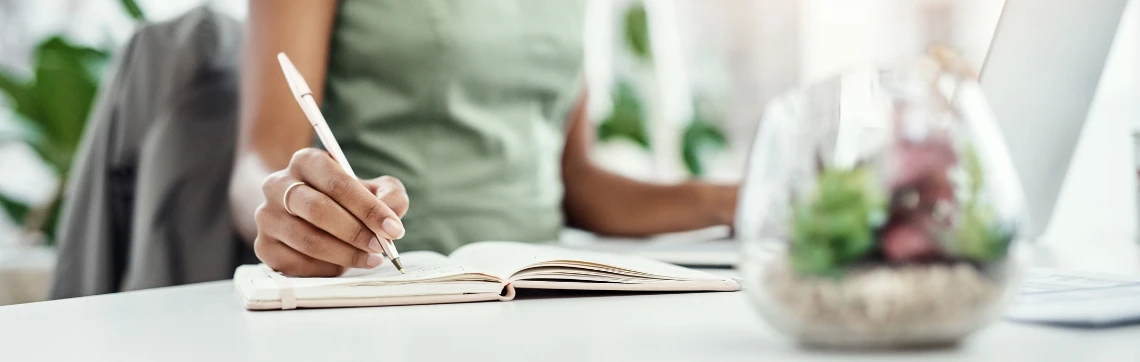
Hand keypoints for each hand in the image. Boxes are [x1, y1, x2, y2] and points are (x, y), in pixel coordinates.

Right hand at [254, 148, 409, 276]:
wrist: (298, 209)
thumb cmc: (342, 198)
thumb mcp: (371, 187)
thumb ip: (389, 195)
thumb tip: (391, 219)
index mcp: (306, 161)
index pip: (338, 183)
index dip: (369, 208)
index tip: (393, 229)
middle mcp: (277, 184)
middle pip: (319, 210)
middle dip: (355, 232)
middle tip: (380, 247)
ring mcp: (267, 216)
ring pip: (308, 240)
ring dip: (344, 254)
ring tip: (369, 258)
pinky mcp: (263, 246)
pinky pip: (297, 264)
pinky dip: (326, 269)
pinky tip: (342, 265)